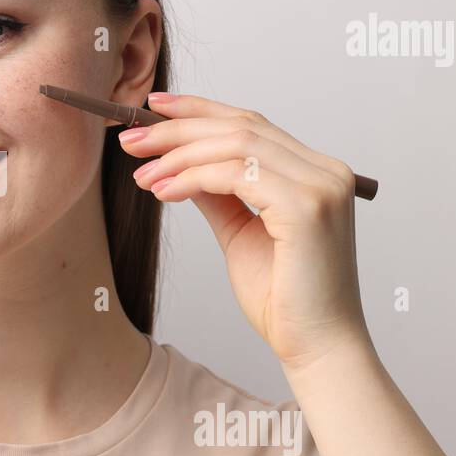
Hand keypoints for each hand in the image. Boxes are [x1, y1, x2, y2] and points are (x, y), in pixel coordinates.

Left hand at [119, 92, 372, 372]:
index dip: (199, 109)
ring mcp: (321, 186)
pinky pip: (237, 175)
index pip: (251, 123)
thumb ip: (219, 195)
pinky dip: (193, 178)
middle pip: (240, 127)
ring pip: (236, 145)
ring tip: (142, 175)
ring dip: (178, 155)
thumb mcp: (240, 234)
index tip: (152, 107)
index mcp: (315, 172)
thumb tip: (182, 167)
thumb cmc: (284, 300)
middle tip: (130, 141)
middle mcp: (325, 171)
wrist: (316, 347)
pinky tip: (163, 192)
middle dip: (178, 130)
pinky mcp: (307, 207)